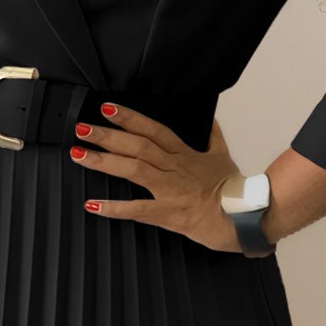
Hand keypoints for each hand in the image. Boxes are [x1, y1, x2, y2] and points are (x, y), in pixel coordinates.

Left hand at [72, 108, 245, 252]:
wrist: (246, 217)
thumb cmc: (235, 190)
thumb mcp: (223, 158)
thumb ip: (213, 138)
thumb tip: (211, 120)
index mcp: (184, 154)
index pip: (153, 129)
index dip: (130, 118)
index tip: (107, 108)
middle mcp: (174, 168)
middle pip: (137, 146)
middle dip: (107, 135)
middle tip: (82, 128)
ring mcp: (170, 190)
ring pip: (133, 169)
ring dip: (104, 161)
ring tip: (79, 154)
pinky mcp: (169, 214)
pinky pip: (138, 209)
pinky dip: (114, 208)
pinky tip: (93, 205)